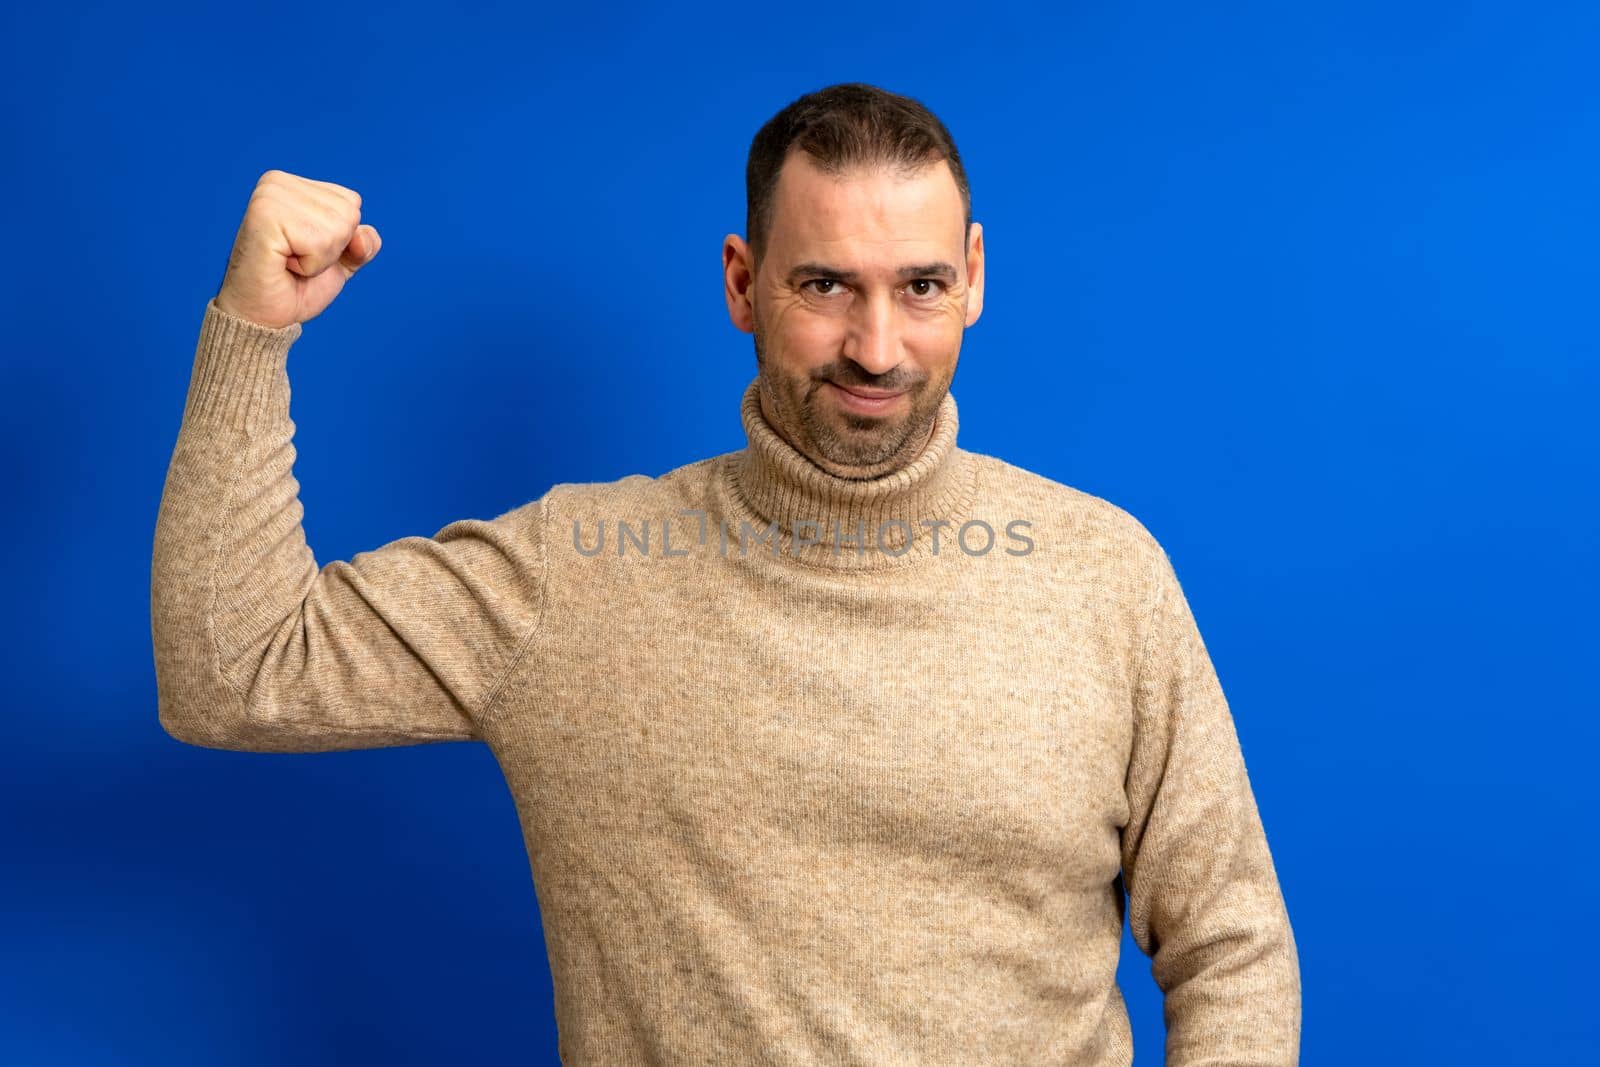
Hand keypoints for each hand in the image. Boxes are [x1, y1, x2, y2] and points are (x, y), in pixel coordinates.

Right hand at [214, 169, 380, 329]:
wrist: (262, 315)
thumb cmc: (294, 285)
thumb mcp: (341, 260)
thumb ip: (363, 242)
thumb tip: (362, 236)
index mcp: (293, 184)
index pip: (352, 202)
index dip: (340, 239)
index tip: (305, 250)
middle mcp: (277, 182)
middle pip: (349, 214)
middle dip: (331, 249)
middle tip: (295, 259)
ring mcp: (269, 196)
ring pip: (338, 227)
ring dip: (319, 259)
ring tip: (288, 262)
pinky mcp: (265, 217)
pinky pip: (319, 242)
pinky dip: (310, 265)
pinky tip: (283, 265)